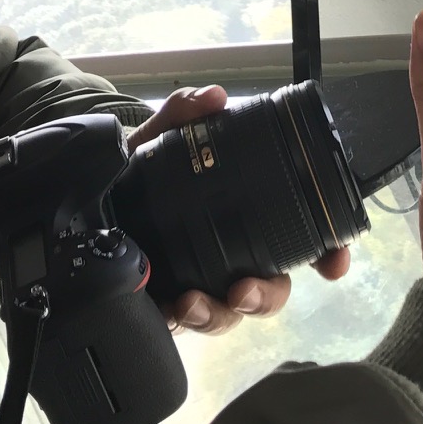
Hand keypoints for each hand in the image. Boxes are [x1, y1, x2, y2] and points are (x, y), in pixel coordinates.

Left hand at [128, 85, 351, 334]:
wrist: (88, 198)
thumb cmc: (138, 171)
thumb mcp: (159, 137)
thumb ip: (184, 113)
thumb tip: (214, 97)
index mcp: (244, 218)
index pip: (301, 240)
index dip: (327, 254)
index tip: (334, 263)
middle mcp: (230, 256)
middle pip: (269, 289)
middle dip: (265, 297)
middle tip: (243, 290)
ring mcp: (199, 285)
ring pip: (227, 315)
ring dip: (217, 315)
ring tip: (191, 305)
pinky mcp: (165, 306)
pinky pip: (181, 325)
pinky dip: (178, 322)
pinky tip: (167, 312)